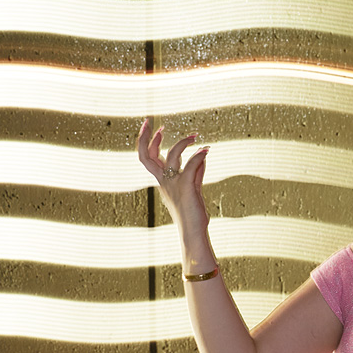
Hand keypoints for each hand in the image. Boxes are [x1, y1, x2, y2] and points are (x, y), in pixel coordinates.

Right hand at [137, 118, 210, 234]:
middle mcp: (164, 181)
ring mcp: (173, 183)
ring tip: (196, 136)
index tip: (156, 128)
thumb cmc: (192, 213)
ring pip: (172, 155)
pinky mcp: (186, 186)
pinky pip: (192, 165)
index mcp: (162, 181)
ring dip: (183, 142)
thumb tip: (202, 155)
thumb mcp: (194, 189)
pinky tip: (207, 150)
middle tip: (150, 121)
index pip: (147, 158)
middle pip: (146, 156)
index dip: (148, 141)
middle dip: (146, 136)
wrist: (193, 231)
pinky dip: (199, 155)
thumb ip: (196, 171)